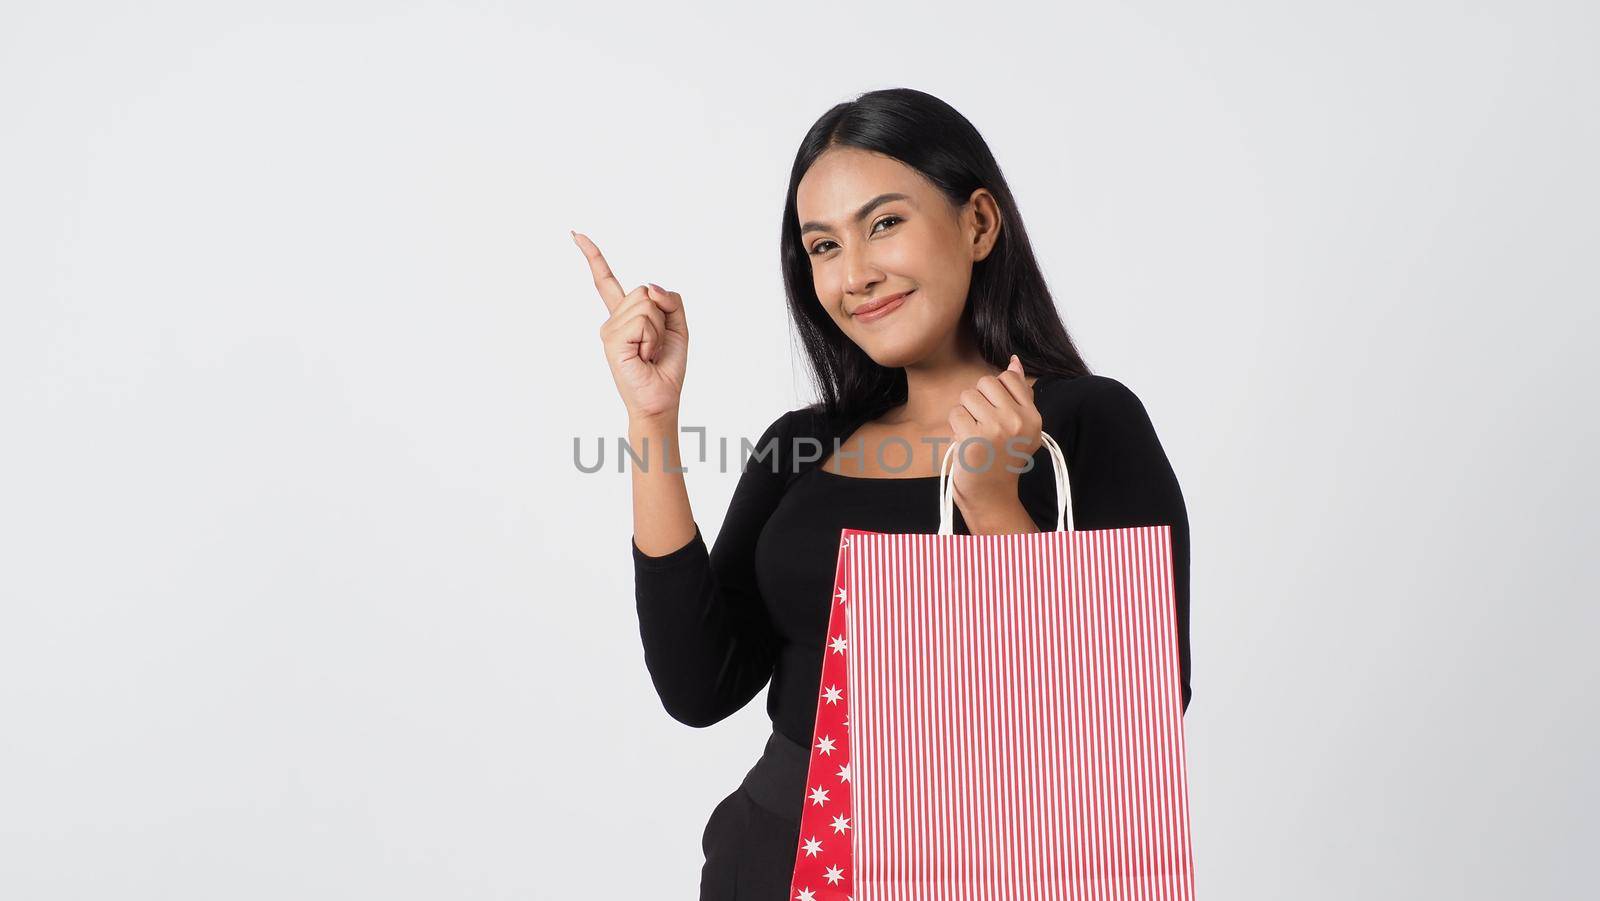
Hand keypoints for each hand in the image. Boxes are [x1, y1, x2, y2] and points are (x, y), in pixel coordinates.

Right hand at [574, 231, 687, 420]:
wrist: (661, 400)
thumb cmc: (667, 367)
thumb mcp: (678, 326)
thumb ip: (670, 300)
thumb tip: (650, 287)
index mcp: (625, 315)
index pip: (606, 281)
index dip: (593, 256)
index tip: (575, 234)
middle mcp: (612, 320)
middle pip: (644, 291)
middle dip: (661, 316)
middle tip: (656, 345)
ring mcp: (609, 330)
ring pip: (646, 305)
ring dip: (658, 330)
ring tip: (650, 352)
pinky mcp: (611, 340)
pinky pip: (643, 322)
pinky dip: (653, 339)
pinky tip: (644, 356)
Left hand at [947, 354, 1041, 519]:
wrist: (991, 495)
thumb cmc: (1002, 458)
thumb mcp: (1021, 427)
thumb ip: (1019, 394)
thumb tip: (1014, 361)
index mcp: (1033, 417)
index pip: (1007, 378)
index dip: (994, 392)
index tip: (996, 413)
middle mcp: (1018, 421)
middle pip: (985, 383)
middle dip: (977, 400)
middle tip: (982, 425)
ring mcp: (996, 430)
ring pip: (967, 396)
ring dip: (965, 414)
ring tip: (974, 434)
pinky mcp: (973, 439)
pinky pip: (955, 413)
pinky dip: (955, 427)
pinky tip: (965, 442)